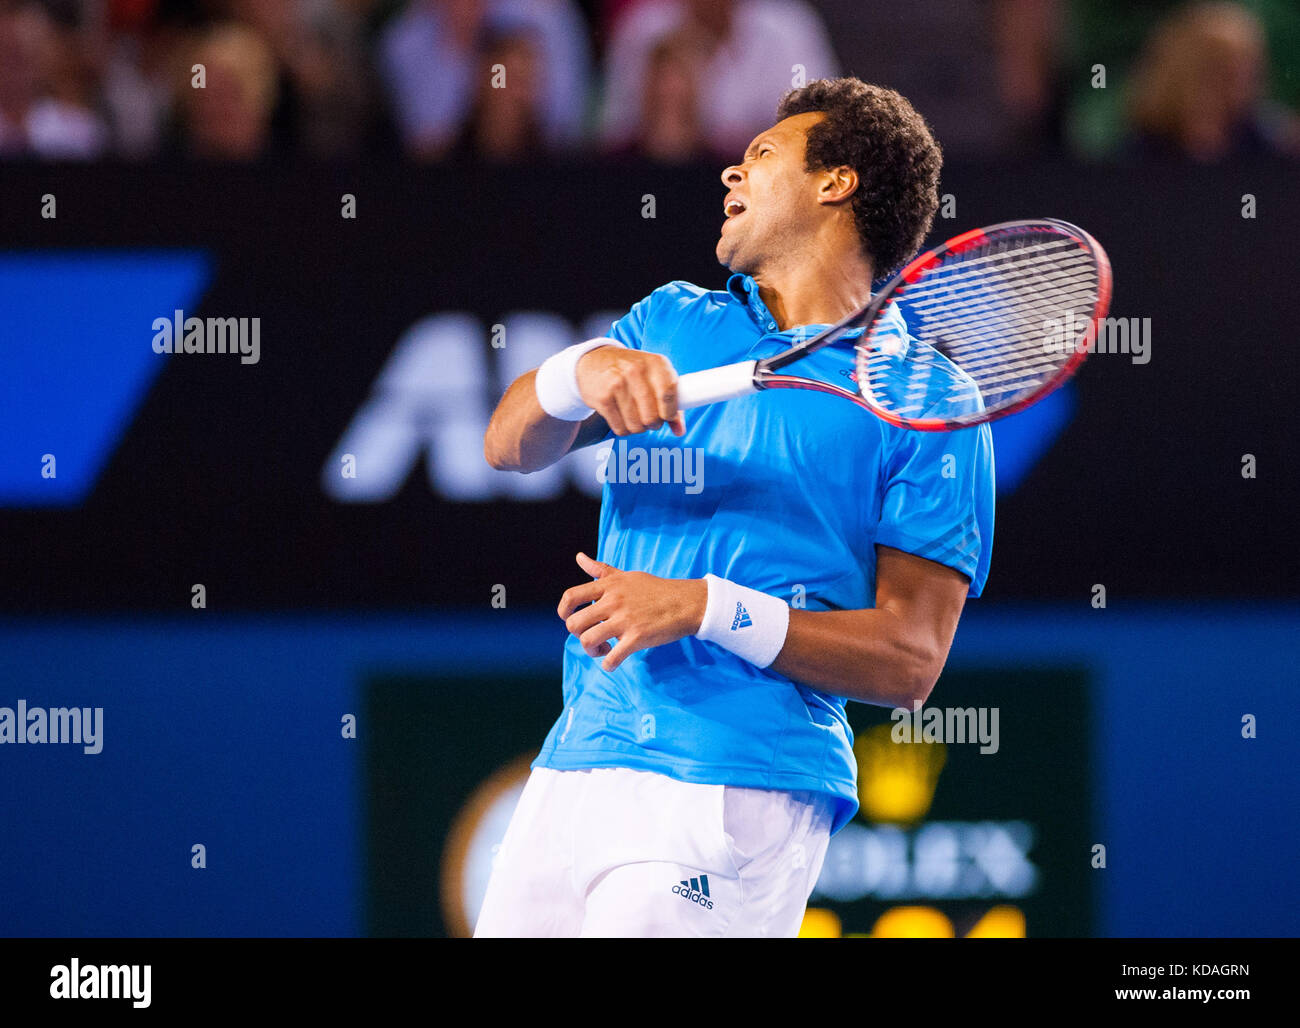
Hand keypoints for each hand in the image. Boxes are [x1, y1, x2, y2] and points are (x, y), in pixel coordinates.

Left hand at [557, 552, 706, 671]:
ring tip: (604, 650)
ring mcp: (624, 620)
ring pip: (588, 641)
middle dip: (578, 636)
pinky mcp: (637, 637)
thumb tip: (579, 557)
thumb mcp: (626, 575)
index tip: (570, 619)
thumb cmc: (656, 589)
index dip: (563, 612)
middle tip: (592, 637)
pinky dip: (608, 664)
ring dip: (591, 652)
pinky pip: (611, 658)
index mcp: (609, 586)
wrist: (686, 602)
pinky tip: (614, 661)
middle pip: (574, 624)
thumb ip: (601, 570)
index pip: (571, 596)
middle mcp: (613, 601)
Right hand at [575, 346, 685, 436]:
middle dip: (652, 423)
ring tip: (634, 416)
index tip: (667, 417)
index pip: (669, 393)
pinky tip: (621, 416)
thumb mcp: (654, 376)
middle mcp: (636, 370)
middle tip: (648, 418)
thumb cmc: (630, 371)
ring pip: (636, 425)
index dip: (670, 412)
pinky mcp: (603, 398)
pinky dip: (623, 428)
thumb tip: (680, 430)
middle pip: (652, 416)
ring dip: (637, 427)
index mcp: (655, 363)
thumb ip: (670, 401)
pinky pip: (620, 428)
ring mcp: (618, 383)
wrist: (594, 360)